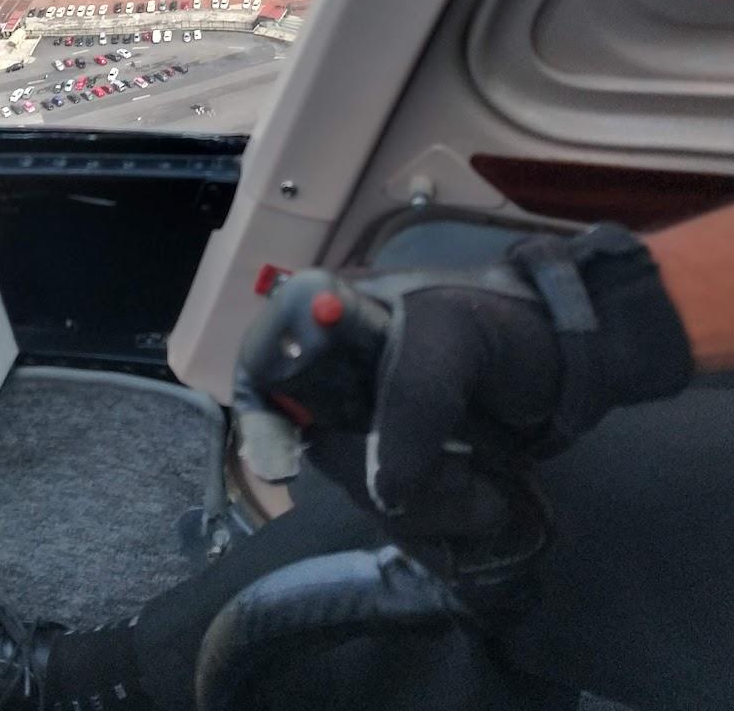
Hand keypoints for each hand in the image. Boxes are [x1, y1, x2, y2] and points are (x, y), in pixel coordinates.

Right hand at [237, 226, 691, 533]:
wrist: (578, 360)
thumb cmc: (508, 323)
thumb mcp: (455, 339)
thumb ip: (412, 401)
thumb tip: (385, 489)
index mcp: (334, 319)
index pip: (266, 367)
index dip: (264, 416)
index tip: (287, 462)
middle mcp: (344, 373)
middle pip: (319, 449)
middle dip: (382, 478)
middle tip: (458, 478)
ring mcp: (377, 423)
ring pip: (364, 490)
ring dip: (430, 508)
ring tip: (490, 491)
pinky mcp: (410, 464)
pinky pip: (399, 514)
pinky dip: (441, 524)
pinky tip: (486, 502)